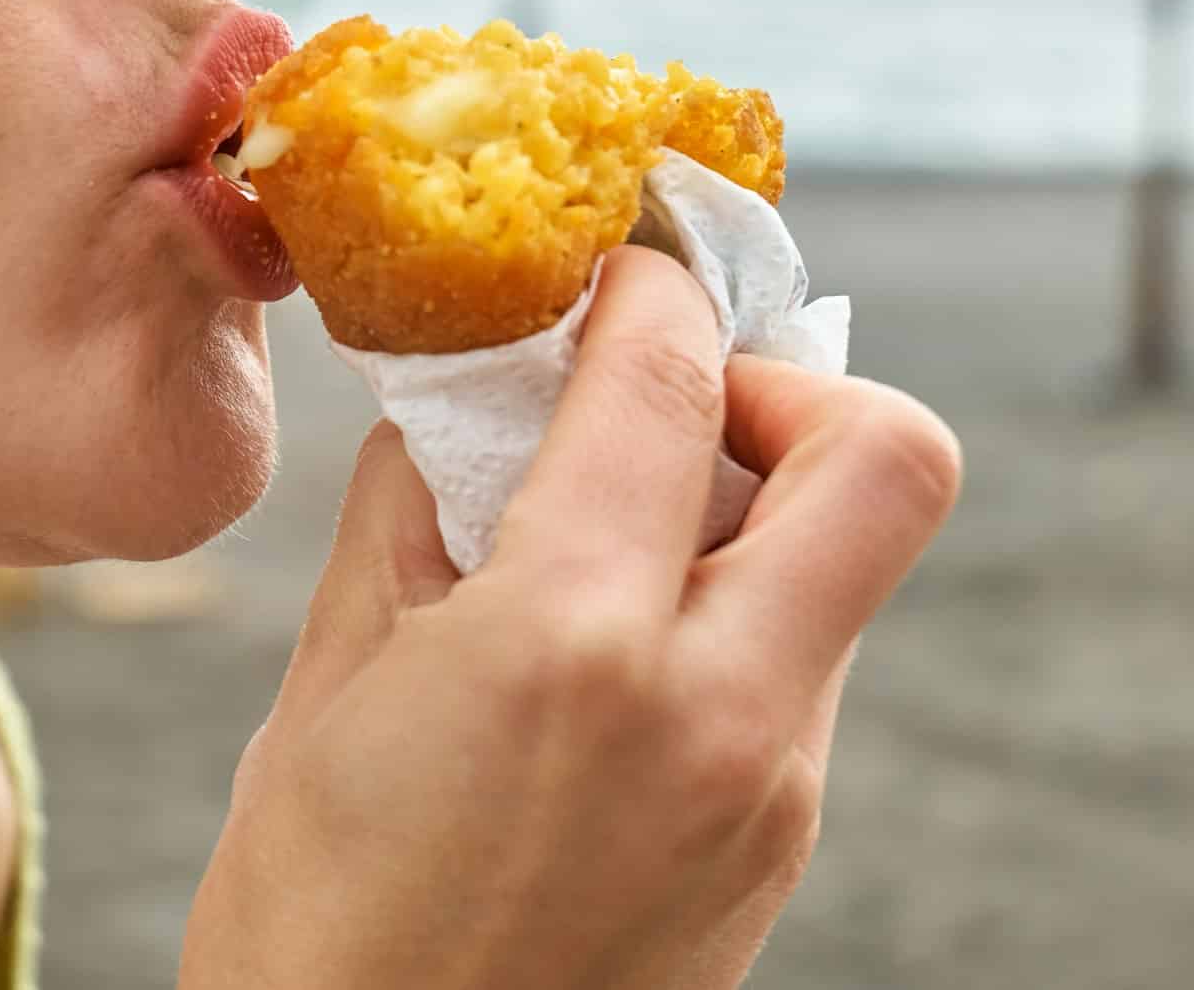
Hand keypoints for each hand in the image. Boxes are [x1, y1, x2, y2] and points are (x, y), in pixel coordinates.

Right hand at [182, 247, 960, 988]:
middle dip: (792, 383)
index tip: (612, 270)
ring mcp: (769, 793)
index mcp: (570, 650)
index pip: (672, 385)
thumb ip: (410, 519)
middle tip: (672, 402)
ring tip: (602, 527)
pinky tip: (601, 643)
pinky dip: (727, 605)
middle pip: (885, 460)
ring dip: (748, 503)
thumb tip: (465, 403)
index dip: (648, 289)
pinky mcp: (773, 847)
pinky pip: (795, 667)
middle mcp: (714, 713)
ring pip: (840, 568)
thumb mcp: (325, 696)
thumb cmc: (307, 929)